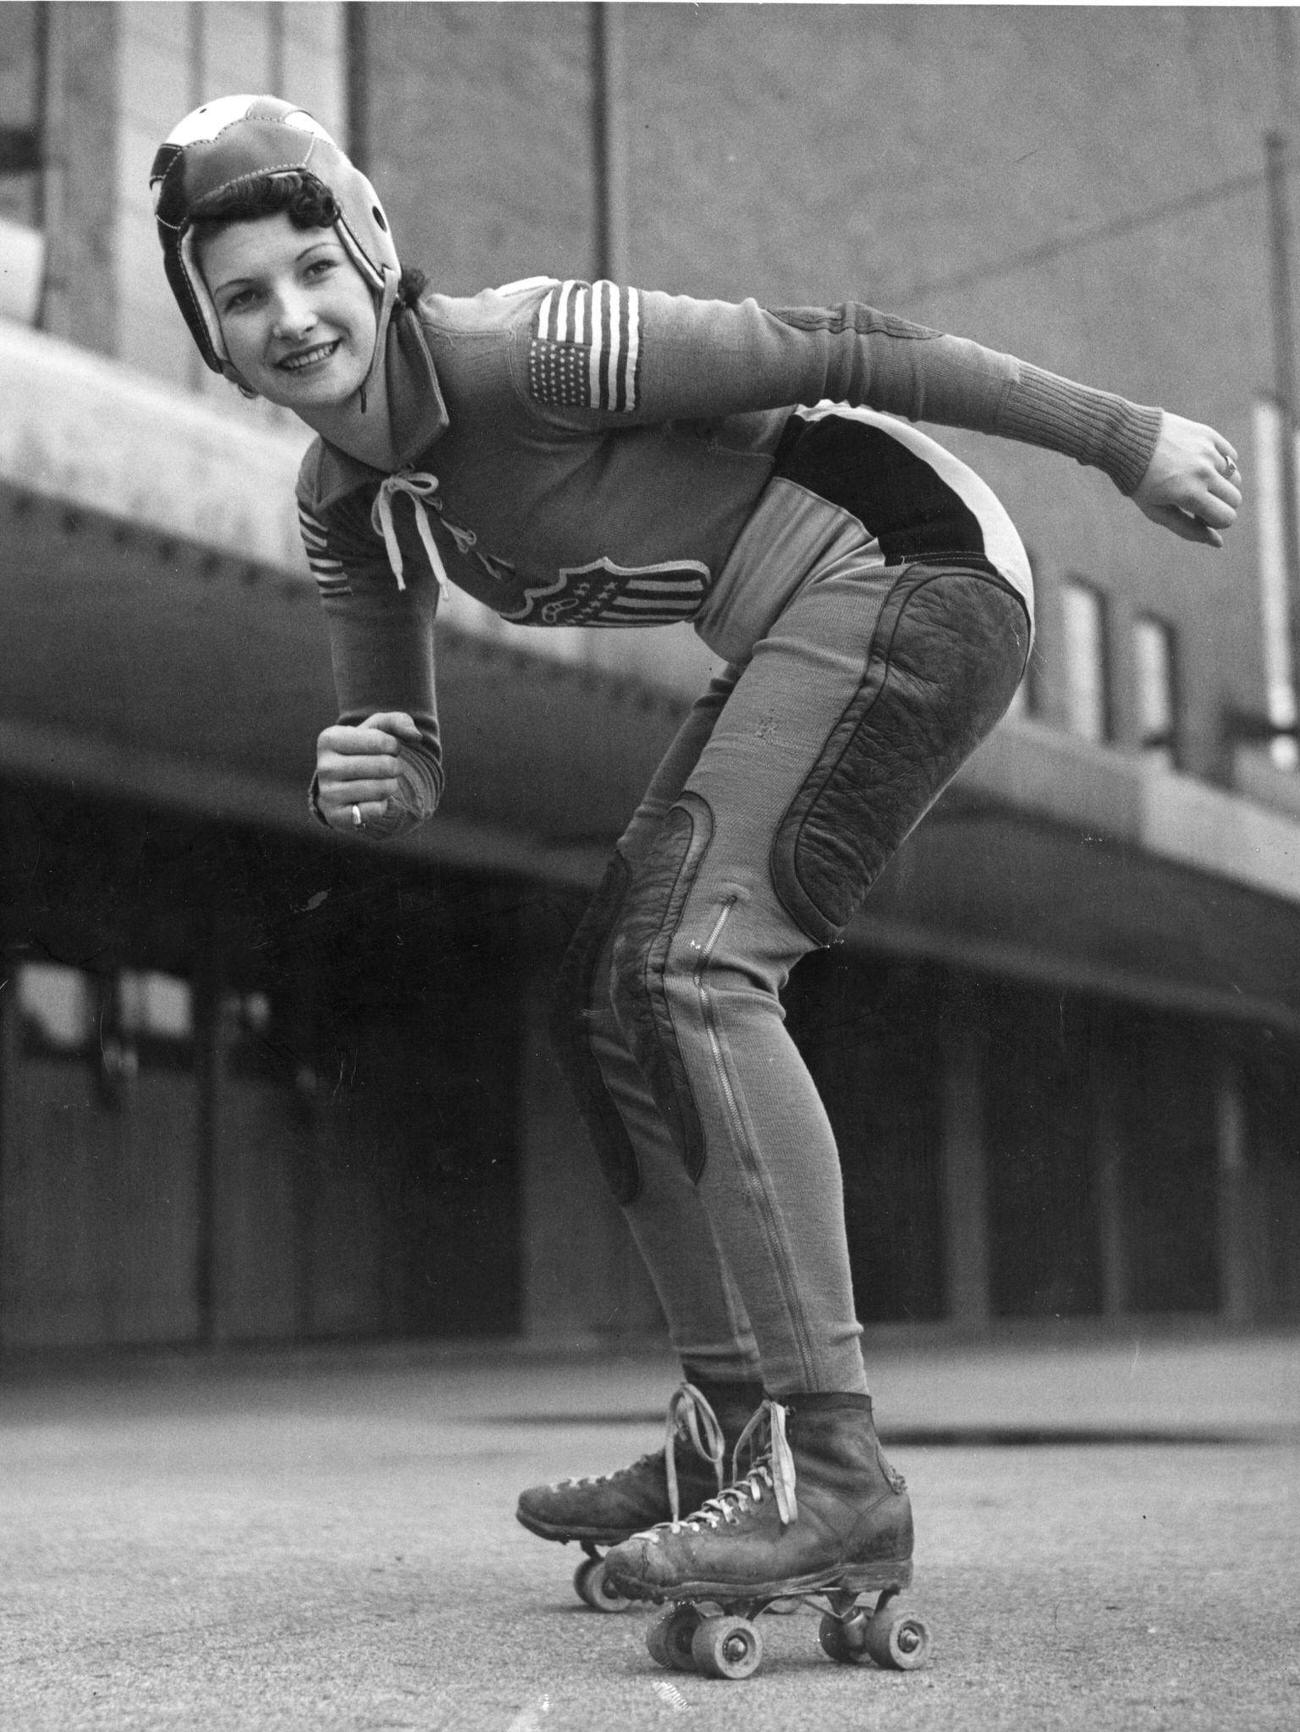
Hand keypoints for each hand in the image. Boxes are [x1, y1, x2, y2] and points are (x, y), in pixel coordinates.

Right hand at [315, 711, 421, 831]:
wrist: (342, 785)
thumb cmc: (363, 751)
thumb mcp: (376, 730)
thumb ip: (398, 721)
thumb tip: (416, 736)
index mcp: (330, 738)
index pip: (382, 741)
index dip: (394, 745)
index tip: (388, 748)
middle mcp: (325, 766)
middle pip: (385, 766)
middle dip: (395, 766)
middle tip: (389, 768)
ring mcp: (328, 793)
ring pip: (382, 789)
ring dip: (392, 785)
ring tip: (383, 782)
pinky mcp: (336, 816)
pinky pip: (376, 810)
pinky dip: (382, 805)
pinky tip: (372, 799)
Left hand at [1132, 412, 1241, 546]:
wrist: (1126, 440)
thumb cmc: (1139, 482)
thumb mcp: (1157, 511)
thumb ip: (1188, 529)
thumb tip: (1218, 542)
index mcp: (1190, 494)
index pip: (1227, 518)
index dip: (1214, 522)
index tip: (1197, 515)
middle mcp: (1204, 471)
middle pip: (1235, 499)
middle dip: (1220, 505)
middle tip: (1196, 500)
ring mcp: (1208, 451)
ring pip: (1235, 477)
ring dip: (1220, 484)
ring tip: (1196, 481)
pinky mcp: (1209, 434)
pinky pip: (1231, 456)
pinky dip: (1220, 464)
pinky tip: (1199, 464)